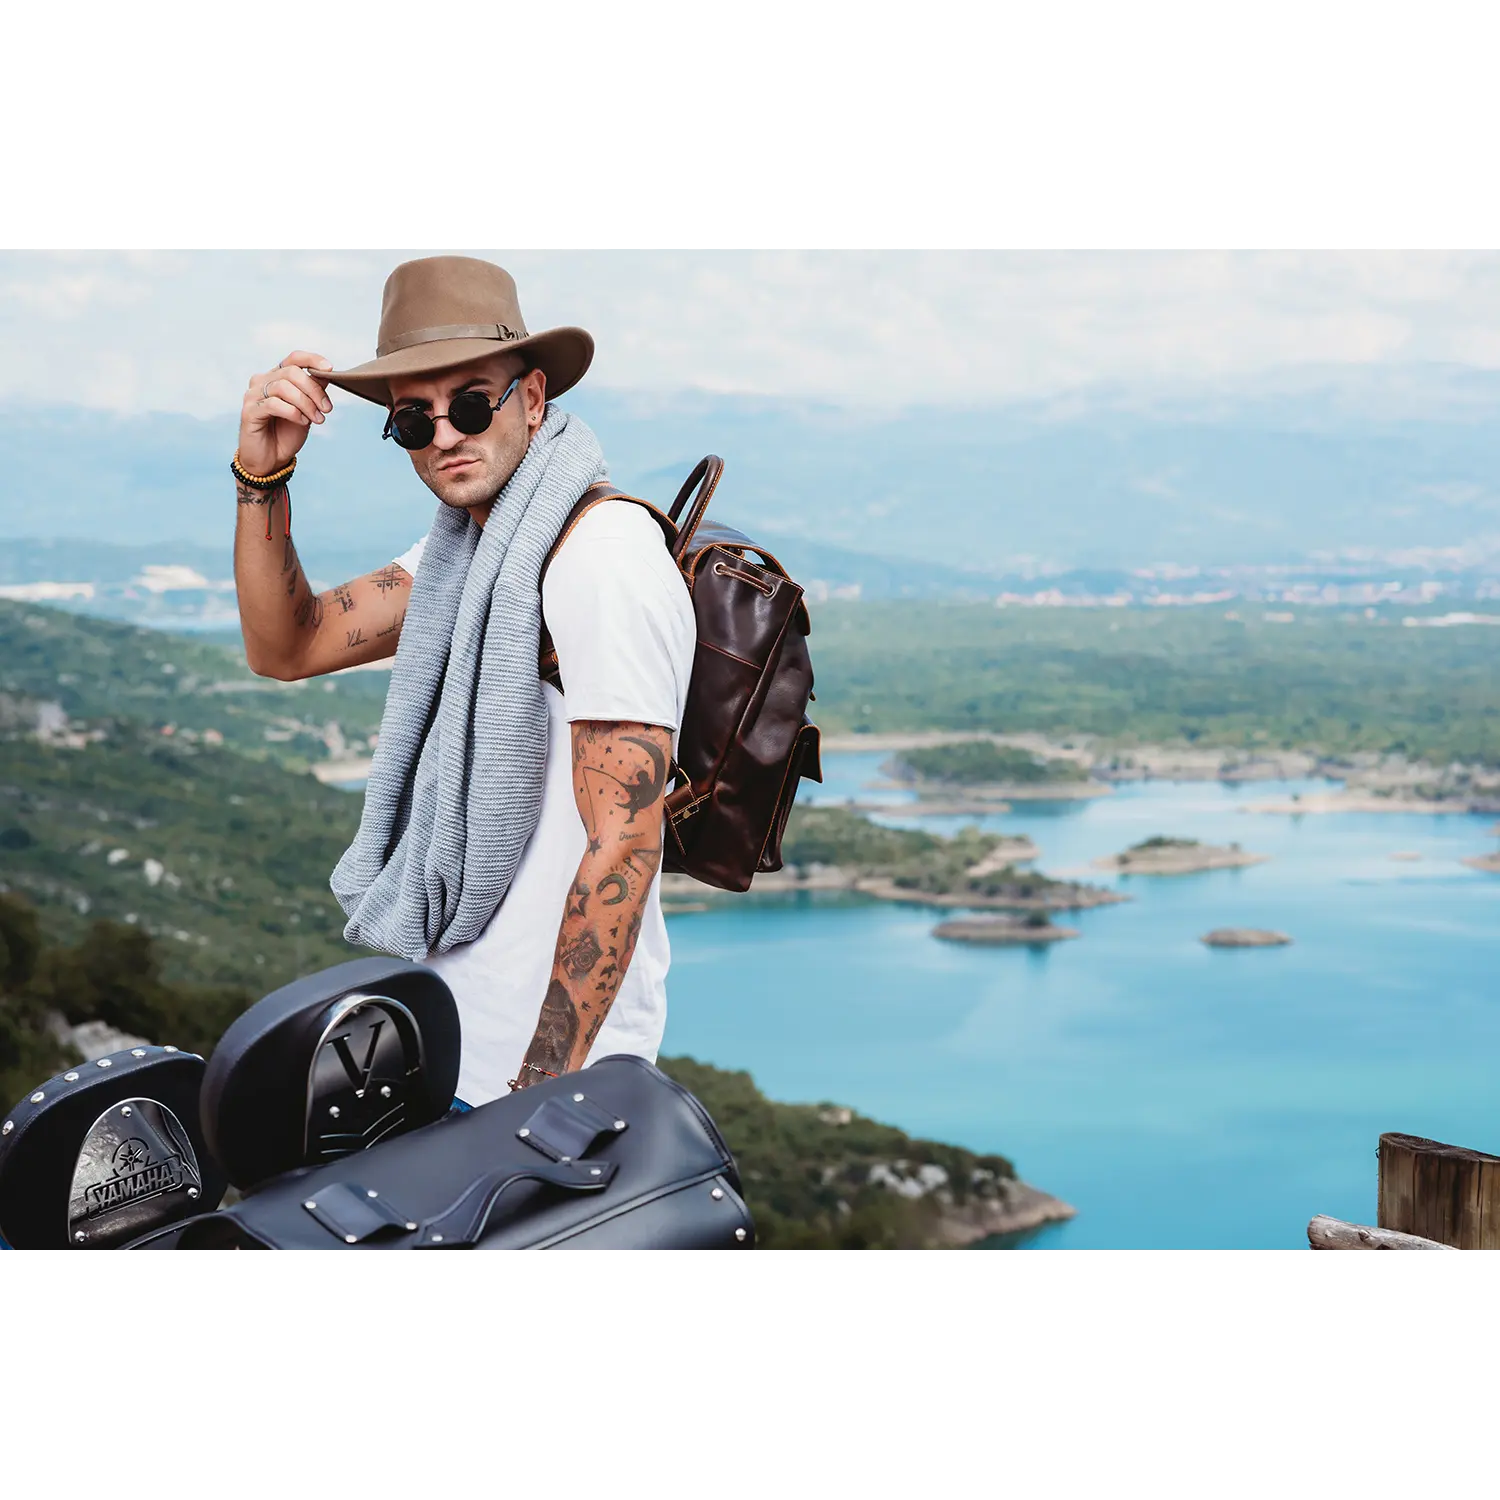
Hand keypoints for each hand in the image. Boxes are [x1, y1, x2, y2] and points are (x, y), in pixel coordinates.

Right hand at [237, 349, 334, 475]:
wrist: (271, 460)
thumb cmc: (286, 433)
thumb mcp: (306, 410)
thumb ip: (312, 392)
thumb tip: (326, 375)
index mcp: (277, 377)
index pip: (294, 358)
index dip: (313, 359)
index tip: (330, 369)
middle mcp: (262, 381)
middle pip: (292, 372)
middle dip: (314, 390)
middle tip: (326, 409)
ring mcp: (253, 395)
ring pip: (284, 387)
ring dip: (306, 404)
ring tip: (317, 419)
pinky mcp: (249, 411)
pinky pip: (273, 404)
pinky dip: (293, 412)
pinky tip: (302, 422)